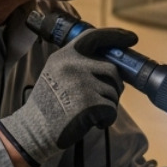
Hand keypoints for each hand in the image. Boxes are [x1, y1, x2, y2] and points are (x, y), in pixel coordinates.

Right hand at [0, 27, 137, 166]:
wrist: (34, 130)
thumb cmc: (48, 106)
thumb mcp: (55, 74)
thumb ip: (78, 64)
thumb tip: (110, 65)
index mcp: (64, 56)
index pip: (94, 37)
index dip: (115, 36)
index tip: (131, 38)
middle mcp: (73, 65)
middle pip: (112, 70)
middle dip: (113, 86)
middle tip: (102, 99)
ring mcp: (82, 84)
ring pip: (113, 92)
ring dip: (107, 105)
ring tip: (89, 113)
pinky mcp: (90, 103)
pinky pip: (112, 110)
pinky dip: (106, 119)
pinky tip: (92, 123)